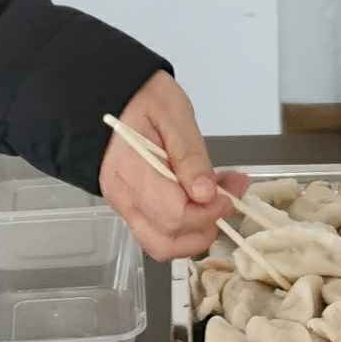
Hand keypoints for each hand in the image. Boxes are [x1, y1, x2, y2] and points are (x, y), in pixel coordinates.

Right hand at [100, 72, 248, 261]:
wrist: (111, 95)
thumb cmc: (143, 98)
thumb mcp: (174, 114)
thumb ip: (190, 155)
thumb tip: (206, 195)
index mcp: (131, 171)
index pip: (174, 215)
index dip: (209, 213)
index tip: (229, 194)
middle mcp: (122, 197)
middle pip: (166, 242)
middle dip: (205, 229)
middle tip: (228, 198)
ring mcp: (124, 206)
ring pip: (162, 245)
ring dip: (197, 232)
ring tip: (219, 199)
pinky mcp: (131, 207)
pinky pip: (158, 232)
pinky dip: (185, 226)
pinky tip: (201, 199)